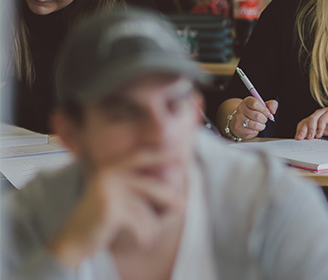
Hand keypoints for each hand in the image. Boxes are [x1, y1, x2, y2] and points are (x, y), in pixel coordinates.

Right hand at [47, 151, 184, 268]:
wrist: (72, 241)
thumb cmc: (99, 220)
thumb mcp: (116, 197)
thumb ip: (136, 186)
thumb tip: (172, 185)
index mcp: (110, 168)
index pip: (140, 156)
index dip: (161, 155)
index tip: (180, 156)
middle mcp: (109, 175)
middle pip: (151, 186)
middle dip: (170, 198)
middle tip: (184, 207)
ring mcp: (109, 191)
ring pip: (146, 208)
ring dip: (152, 227)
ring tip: (151, 238)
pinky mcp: (111, 209)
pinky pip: (139, 222)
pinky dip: (144, 235)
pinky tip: (143, 243)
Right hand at [231, 97, 276, 139]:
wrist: (240, 120)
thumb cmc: (254, 112)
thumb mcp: (262, 105)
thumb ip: (271, 104)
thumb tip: (272, 111)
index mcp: (247, 101)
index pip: (255, 103)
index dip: (264, 109)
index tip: (268, 113)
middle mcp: (241, 109)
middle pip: (257, 115)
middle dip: (264, 119)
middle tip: (264, 119)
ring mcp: (238, 119)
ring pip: (255, 125)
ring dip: (261, 126)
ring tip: (260, 124)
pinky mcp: (238, 129)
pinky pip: (252, 132)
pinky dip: (256, 131)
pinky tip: (253, 128)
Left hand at [295, 103, 327, 139]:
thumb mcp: (325, 130)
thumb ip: (318, 133)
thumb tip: (310, 140)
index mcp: (315, 118)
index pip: (303, 123)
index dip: (299, 130)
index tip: (297, 139)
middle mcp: (318, 114)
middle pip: (306, 121)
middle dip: (302, 131)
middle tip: (300, 139)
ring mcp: (324, 112)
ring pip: (313, 119)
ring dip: (310, 129)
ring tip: (310, 137)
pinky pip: (323, 119)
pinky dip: (320, 127)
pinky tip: (320, 134)